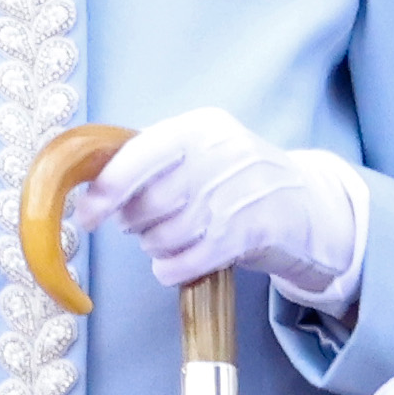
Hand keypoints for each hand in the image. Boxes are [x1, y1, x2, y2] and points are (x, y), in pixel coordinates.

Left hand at [64, 108, 365, 302]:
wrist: (307, 203)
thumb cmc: (235, 179)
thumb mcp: (200, 152)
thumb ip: (152, 162)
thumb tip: (93, 188)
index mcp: (199, 126)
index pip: (137, 156)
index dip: (105, 190)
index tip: (87, 216)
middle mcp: (220, 152)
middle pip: (149, 202)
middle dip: (135, 223)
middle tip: (143, 225)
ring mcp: (240, 191)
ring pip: (167, 234)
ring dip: (155, 247)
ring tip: (167, 240)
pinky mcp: (254, 230)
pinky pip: (190, 259)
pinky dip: (171, 268)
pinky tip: (174, 264)